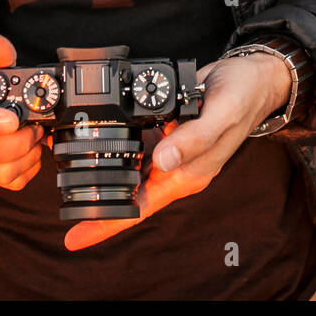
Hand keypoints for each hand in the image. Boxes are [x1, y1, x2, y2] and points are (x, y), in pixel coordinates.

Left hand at [63, 51, 292, 249]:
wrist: (253, 77)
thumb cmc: (242, 97)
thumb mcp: (221, 114)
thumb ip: (193, 139)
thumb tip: (162, 162)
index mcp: (187, 175)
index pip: (141, 208)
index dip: (108, 224)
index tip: (76, 238)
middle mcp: (175, 169)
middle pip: (129, 195)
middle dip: (97, 202)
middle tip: (62, 206)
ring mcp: (170, 152)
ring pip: (129, 170)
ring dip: (102, 171)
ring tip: (66, 169)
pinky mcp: (166, 134)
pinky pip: (136, 145)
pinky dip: (115, 144)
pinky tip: (95, 139)